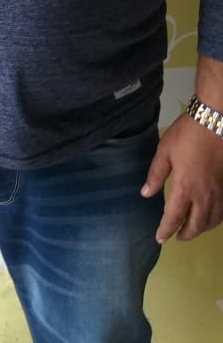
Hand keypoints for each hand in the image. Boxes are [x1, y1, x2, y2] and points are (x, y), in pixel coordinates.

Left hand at [141, 113, 222, 241]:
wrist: (213, 123)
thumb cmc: (186, 135)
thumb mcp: (164, 152)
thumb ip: (156, 175)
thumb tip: (146, 194)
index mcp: (185, 187)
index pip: (174, 217)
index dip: (166, 230)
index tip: (159, 238)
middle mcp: (204, 195)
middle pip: (196, 225)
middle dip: (185, 234)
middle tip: (175, 238)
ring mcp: (218, 192)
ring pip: (212, 221)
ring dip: (200, 229)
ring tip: (191, 230)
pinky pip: (222, 212)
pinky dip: (214, 220)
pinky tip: (209, 218)